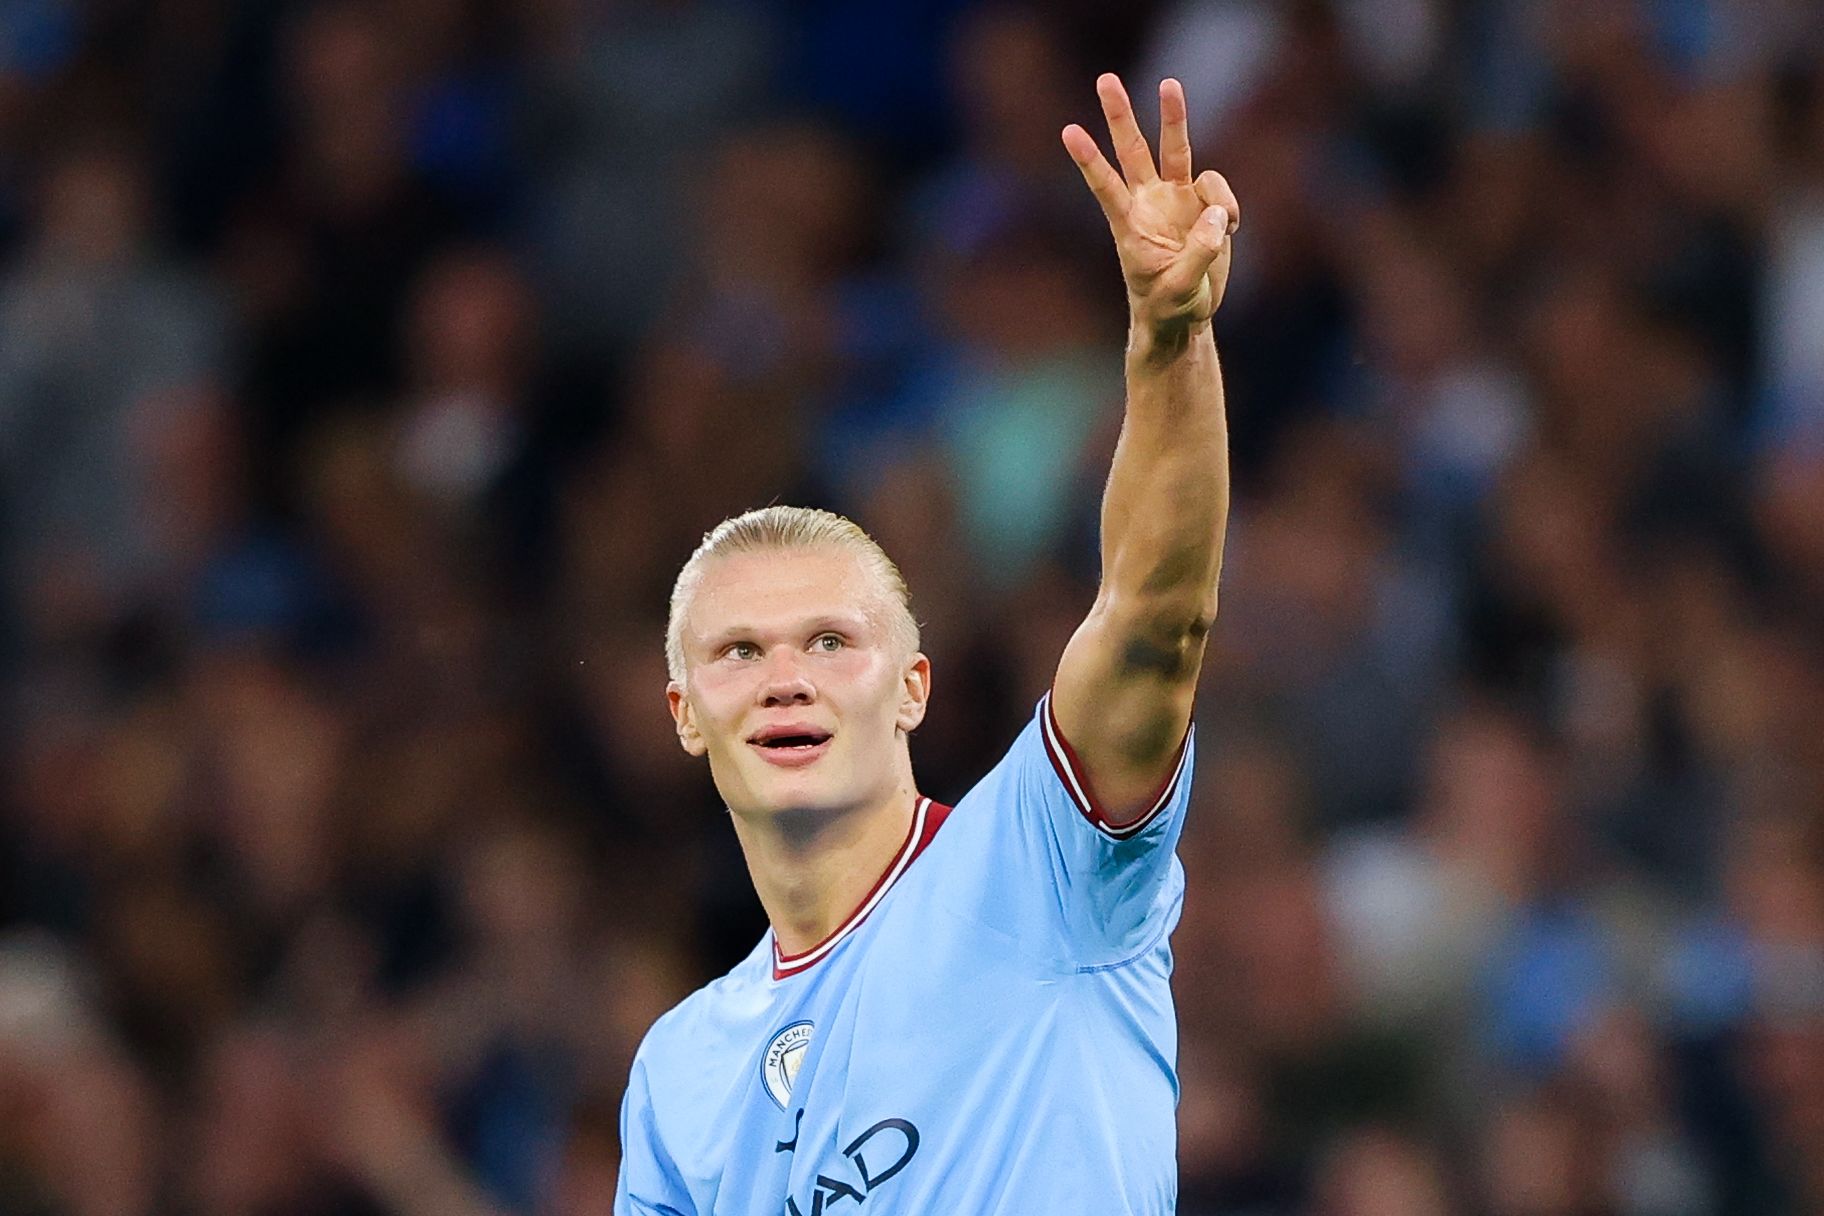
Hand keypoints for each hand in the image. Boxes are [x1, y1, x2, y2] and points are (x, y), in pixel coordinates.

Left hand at [1064, 75, 1238, 337]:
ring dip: (1172, 115)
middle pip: (1132, 150)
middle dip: (1120, 114)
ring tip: (1168, 83)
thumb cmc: (1170, 305)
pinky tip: (1231, 229)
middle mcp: (1149, 205)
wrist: (1184, 315)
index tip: (1069, 132)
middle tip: (1105, 79)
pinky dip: (1229, 205)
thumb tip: (1220, 215)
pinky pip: (1218, 191)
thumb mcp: (1181, 289)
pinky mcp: (1203, 206)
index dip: (1089, 161)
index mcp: (1130, 227)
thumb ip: (1201, 252)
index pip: (1106, 187)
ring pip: (1175, 150)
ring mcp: (1176, 201)